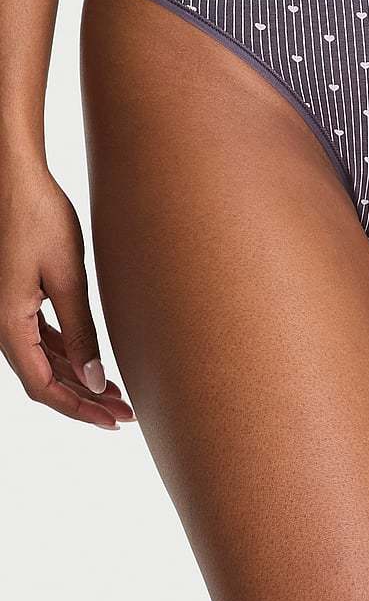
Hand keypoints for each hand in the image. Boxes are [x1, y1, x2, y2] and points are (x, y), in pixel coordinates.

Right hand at [0, 161, 133, 427]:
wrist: (16, 178)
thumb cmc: (38, 218)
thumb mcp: (67, 277)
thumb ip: (80, 331)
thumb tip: (96, 379)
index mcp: (9, 325)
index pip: (44, 387)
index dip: (79, 409)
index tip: (114, 421)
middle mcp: (4, 324)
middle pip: (45, 380)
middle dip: (85, 399)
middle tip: (125, 414)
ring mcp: (10, 311)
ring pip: (44, 361)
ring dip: (78, 378)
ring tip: (117, 392)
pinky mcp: (19, 297)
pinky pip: (41, 338)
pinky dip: (67, 354)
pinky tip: (91, 360)